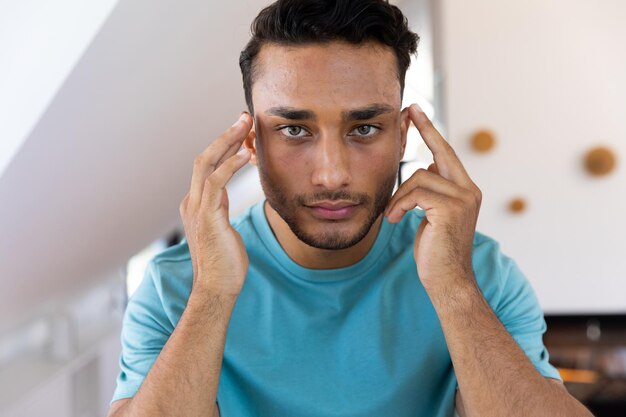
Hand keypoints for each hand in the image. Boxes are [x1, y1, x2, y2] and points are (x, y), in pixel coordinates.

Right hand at [179, 113, 253, 296]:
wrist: (217, 288)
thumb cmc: (225, 262)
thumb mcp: (222, 228)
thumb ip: (220, 209)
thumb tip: (225, 195)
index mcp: (195, 203)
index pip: (207, 166)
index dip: (225, 146)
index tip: (242, 132)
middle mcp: (191, 201)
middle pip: (204, 157)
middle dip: (225, 135)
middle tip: (244, 117)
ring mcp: (196, 208)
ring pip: (207, 163)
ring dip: (228, 141)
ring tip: (246, 125)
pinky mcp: (207, 216)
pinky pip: (216, 182)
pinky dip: (231, 165)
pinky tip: (248, 154)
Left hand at [384, 104, 481, 293]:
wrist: (447, 281)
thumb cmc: (435, 251)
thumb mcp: (432, 216)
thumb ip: (431, 193)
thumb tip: (421, 171)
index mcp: (465, 190)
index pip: (447, 154)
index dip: (431, 131)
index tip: (417, 111)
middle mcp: (469, 190)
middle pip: (438, 153)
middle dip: (424, 130)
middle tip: (408, 112)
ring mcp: (463, 198)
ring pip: (419, 177)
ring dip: (398, 196)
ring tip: (392, 215)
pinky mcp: (451, 209)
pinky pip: (415, 193)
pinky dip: (399, 205)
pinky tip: (395, 220)